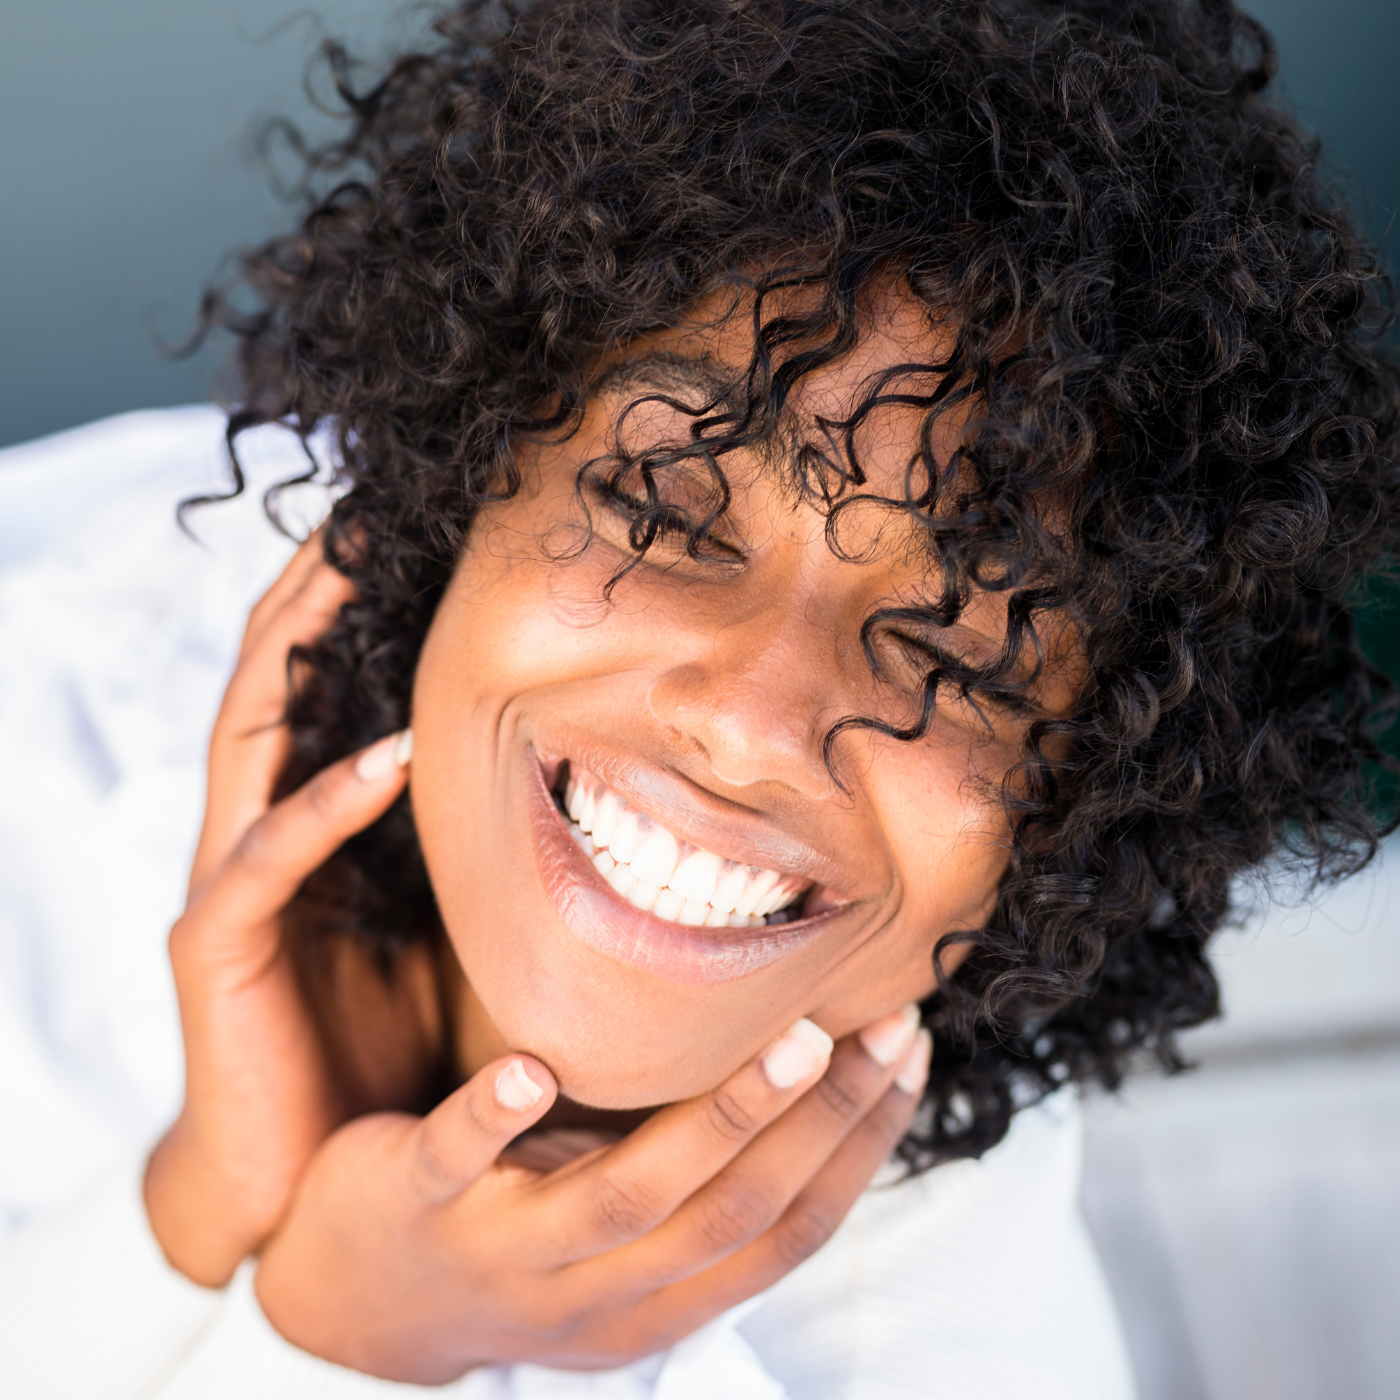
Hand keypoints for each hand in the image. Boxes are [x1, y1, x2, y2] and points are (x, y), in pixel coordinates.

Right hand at [144, 538, 410, 1285]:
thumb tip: (587, 778)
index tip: (403, 537)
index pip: (318, 691)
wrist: (307, 1172)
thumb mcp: (448, 922)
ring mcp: (233, 885)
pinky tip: (386, 757)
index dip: (343, 611)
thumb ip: (478, 846)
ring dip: (291, 658)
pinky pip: (268, 860)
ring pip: (247, 744)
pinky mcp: (217, 947)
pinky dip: (324, 805)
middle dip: (303, 600)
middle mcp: (262, 835)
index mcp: (311, 825)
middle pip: (270, 687)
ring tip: (339, 576)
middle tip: (352, 516)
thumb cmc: (388, 1040)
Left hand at [255, 1008, 931, 1381]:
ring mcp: (507, 1250)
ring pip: (627, 1196)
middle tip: (884, 1029)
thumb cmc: (524, 1232)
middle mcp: (596, 1290)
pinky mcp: (419, 1202)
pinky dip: (494, 1119)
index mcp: (658, 1298)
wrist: (358, 1303)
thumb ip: (703, 1178)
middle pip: (732, 1212)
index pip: (785, 1232)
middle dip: (822, 1122)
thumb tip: (813, 1076)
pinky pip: (456, 1162)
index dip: (859, 1150)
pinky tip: (533, 1069)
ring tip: (788, 1040)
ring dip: (717, 1120)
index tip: (909, 1058)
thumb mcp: (627, 1229)